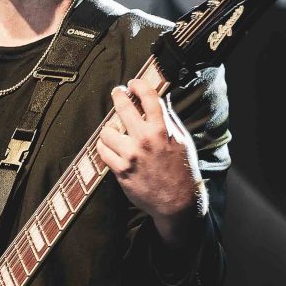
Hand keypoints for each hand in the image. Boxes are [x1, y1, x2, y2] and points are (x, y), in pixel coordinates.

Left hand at [98, 75, 203, 237]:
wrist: (177, 202)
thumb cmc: (182, 170)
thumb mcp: (183, 142)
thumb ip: (170, 121)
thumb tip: (160, 102)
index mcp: (162, 131)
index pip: (149, 98)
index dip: (138, 86)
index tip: (133, 84)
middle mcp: (145, 141)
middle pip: (123, 108)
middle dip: (118, 96)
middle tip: (117, 94)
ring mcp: (131, 156)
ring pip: (107, 131)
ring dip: (109, 126)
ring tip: (113, 127)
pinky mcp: (121, 171)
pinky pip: (103, 152)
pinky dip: (104, 146)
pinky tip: (109, 144)